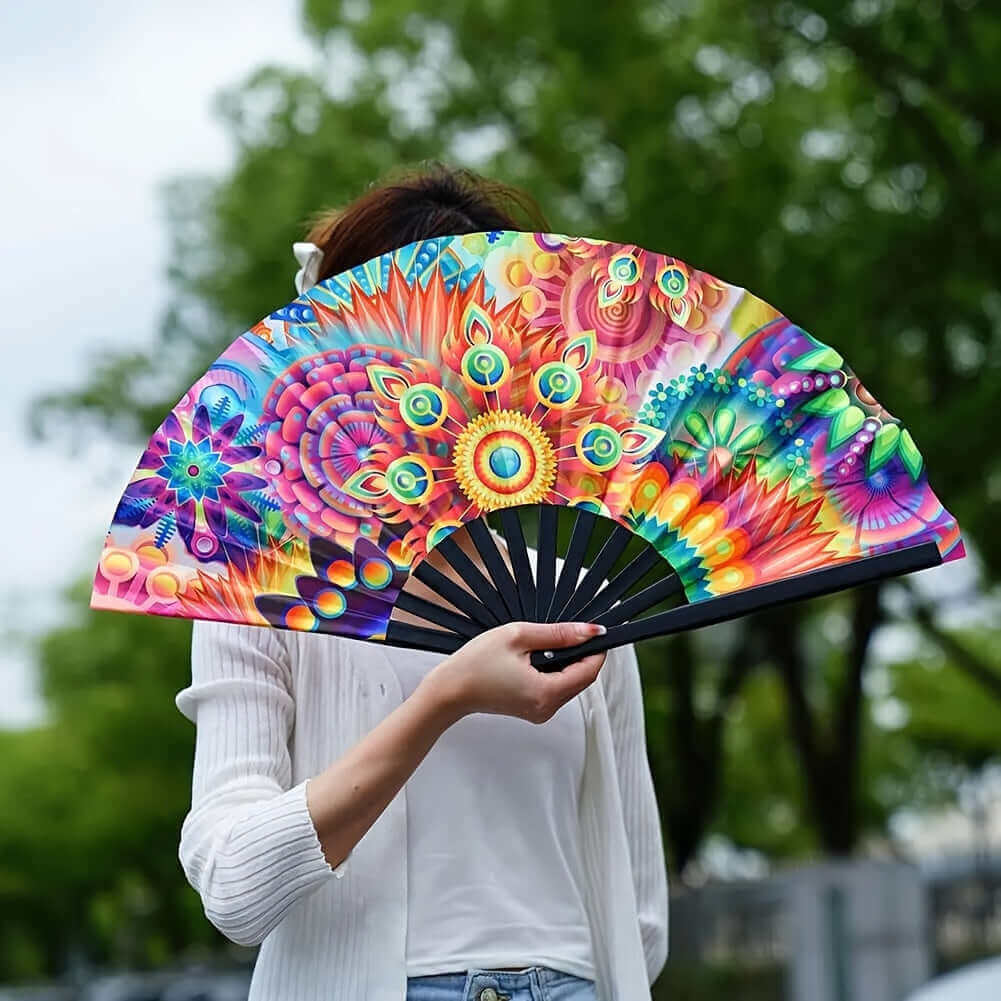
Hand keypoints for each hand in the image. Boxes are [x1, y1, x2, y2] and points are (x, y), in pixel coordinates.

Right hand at [425, 621, 606, 723]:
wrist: (450, 689)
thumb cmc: (476, 663)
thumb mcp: (519, 637)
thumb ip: (558, 633)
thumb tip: (589, 631)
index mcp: (546, 693)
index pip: (590, 671)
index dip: (597, 649)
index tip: (595, 631)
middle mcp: (547, 708)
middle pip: (582, 679)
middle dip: (582, 655)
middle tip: (571, 631)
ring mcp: (540, 712)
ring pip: (570, 684)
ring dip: (568, 663)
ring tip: (548, 643)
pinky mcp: (533, 710)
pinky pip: (555, 689)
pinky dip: (555, 672)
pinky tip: (538, 657)